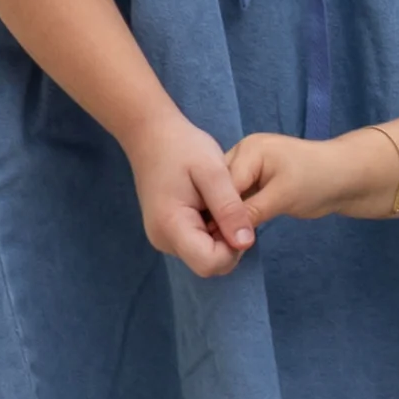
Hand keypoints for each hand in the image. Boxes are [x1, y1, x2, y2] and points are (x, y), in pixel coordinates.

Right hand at [126, 118, 253, 277]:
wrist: (151, 135)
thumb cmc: (183, 148)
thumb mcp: (214, 173)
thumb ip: (230, 209)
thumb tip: (246, 243)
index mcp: (171, 227)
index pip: (210, 264)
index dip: (234, 247)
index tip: (240, 217)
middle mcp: (163, 240)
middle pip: (208, 263)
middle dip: (229, 242)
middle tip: (233, 206)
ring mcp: (163, 237)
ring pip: (204, 254)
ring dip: (221, 234)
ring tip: (220, 201)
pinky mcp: (167, 231)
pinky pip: (197, 243)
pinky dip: (212, 229)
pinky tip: (212, 204)